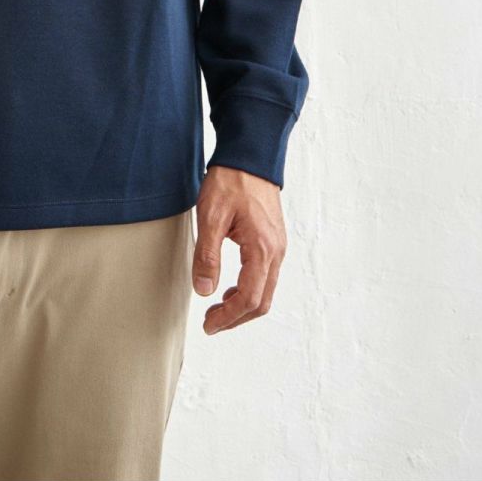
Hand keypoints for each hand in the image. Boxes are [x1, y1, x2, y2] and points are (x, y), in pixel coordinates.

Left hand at [191, 165, 286, 333]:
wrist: (250, 155)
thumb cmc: (231, 180)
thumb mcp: (210, 216)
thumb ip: (207, 255)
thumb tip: (204, 291)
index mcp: (262, 249)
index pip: (248, 298)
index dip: (228, 318)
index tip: (208, 325)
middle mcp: (275, 252)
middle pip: (261, 301)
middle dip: (236, 318)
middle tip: (210, 323)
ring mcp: (277, 246)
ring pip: (265, 290)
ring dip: (242, 305)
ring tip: (217, 308)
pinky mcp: (273, 240)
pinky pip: (265, 276)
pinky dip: (249, 289)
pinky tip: (229, 287)